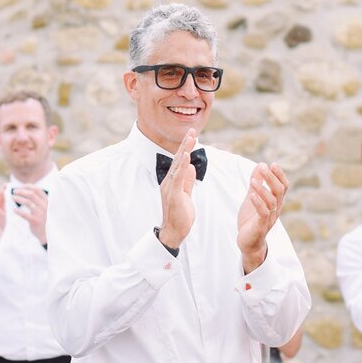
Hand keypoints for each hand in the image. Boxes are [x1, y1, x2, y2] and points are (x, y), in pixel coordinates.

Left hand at [11, 185, 48, 245]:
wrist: (48, 234)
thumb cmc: (45, 220)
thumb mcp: (45, 208)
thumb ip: (39, 200)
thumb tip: (29, 191)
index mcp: (47, 202)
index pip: (37, 190)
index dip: (28, 186)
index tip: (21, 186)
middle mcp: (44, 206)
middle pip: (31, 194)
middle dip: (21, 191)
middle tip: (14, 191)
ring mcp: (40, 213)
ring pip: (27, 202)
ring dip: (18, 198)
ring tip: (12, 198)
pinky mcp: (35, 221)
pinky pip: (24, 214)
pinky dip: (18, 211)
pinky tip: (13, 209)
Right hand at [157, 130, 198, 248]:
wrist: (174, 231)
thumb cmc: (180, 215)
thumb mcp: (186, 194)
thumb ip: (187, 181)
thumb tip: (192, 168)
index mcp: (172, 181)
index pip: (180, 162)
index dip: (186, 148)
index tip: (192, 136)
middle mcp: (169, 182)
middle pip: (178, 159)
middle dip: (185, 144)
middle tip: (192, 130)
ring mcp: (170, 188)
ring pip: (178, 165)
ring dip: (184, 151)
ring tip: (191, 138)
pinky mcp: (174, 195)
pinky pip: (178, 178)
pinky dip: (182, 166)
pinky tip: (186, 156)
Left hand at [236, 162, 288, 271]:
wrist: (248, 243)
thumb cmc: (251, 220)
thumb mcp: (252, 198)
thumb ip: (256, 183)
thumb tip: (261, 165)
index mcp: (276, 202)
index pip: (283, 186)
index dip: (279, 175)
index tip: (272, 164)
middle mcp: (276, 210)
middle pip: (279, 191)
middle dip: (271, 178)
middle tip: (263, 168)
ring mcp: (269, 218)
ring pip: (272, 201)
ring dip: (262, 189)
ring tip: (253, 180)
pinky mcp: (261, 226)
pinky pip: (263, 213)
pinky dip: (258, 203)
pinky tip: (251, 195)